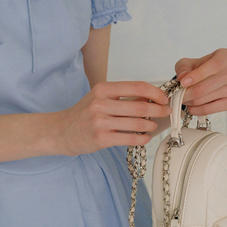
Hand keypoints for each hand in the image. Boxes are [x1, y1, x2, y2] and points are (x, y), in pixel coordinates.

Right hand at [56, 81, 172, 155]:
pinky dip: (142, 138)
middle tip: (166, 112)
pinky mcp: (101, 139)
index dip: (155, 92)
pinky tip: (145, 137)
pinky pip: (129, 138)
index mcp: (102, 89)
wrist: (61, 131)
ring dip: (150, 125)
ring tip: (153, 126)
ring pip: (136, 124)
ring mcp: (100, 122)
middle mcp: (101, 104)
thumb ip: (123, 97)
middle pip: (139, 106)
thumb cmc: (83, 114)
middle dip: (158, 110)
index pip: (136, 87)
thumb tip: (150, 97)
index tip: (164, 98)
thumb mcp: (100, 98)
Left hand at [174, 48, 226, 116]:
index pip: (215, 66)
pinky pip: (210, 109)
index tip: (183, 82)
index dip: (198, 75)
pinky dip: (196, 110)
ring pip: (204, 99)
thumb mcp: (187, 63)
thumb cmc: (199, 67)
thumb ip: (183, 68)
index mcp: (226, 56)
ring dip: (189, 101)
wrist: (207, 77)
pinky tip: (191, 106)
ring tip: (184, 98)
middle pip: (206, 86)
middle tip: (177, 95)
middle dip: (187, 93)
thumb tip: (183, 78)